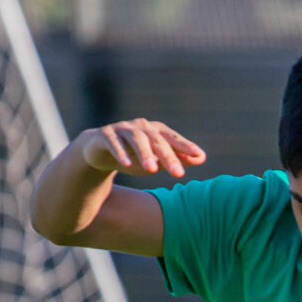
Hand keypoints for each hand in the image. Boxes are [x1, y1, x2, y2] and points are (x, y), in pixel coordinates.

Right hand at [78, 119, 205, 179]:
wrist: (99, 150)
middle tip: (178, 174)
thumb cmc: (134, 155)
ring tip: (152, 170)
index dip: (186, 146)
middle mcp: (141, 127)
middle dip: (168, 156)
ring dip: (145, 154)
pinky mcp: (105, 135)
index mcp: (156, 131)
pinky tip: (126, 164)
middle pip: (157, 140)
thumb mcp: (156, 159)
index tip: (199, 156)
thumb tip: (202, 158)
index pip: (173, 139)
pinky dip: (120, 152)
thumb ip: (177, 158)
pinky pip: (113, 142)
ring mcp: (122, 129)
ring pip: (136, 139)